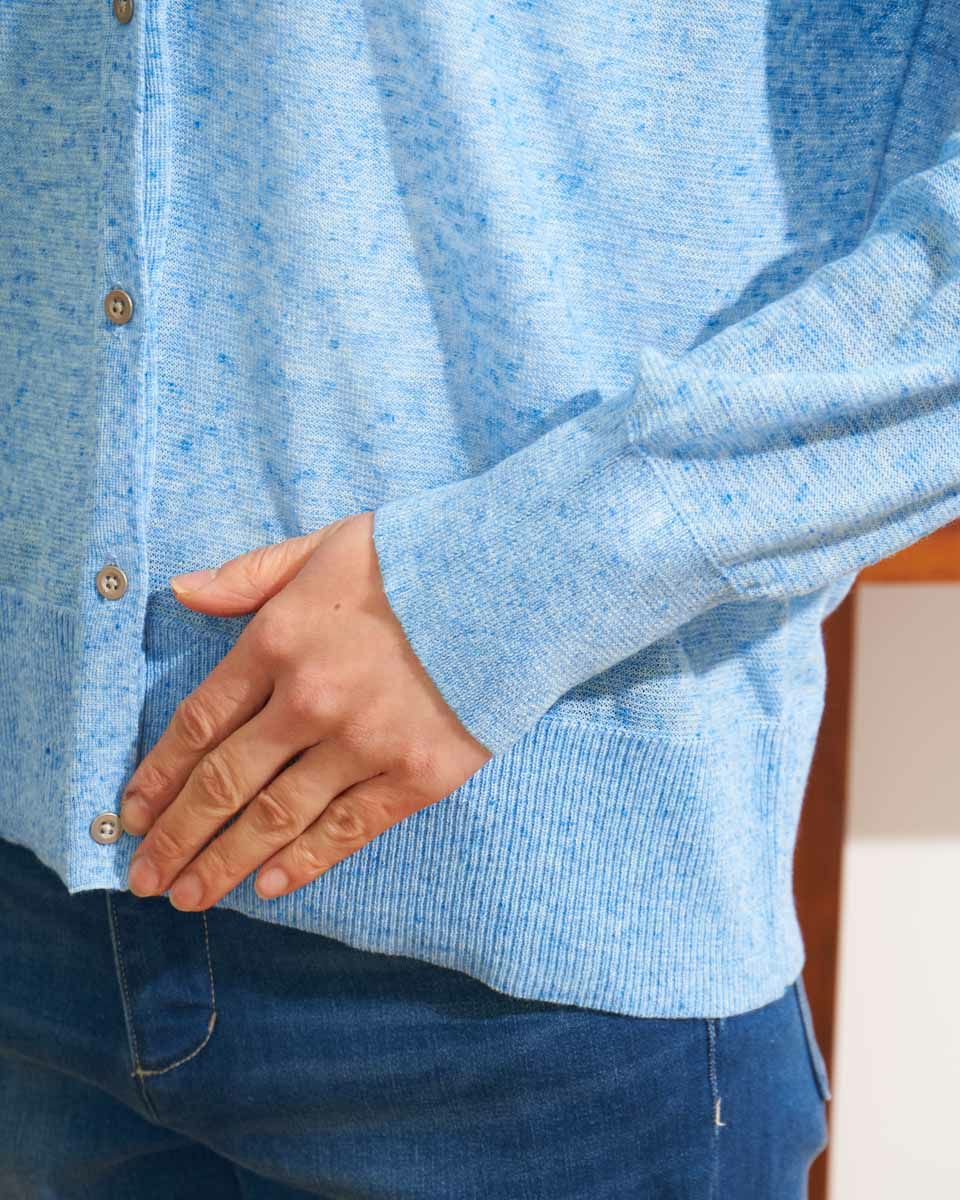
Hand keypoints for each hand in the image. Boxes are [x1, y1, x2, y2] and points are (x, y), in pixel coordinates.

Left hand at [121, 510, 493, 909]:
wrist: (515, 584)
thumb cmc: (415, 560)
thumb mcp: (322, 547)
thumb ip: (249, 576)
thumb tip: (181, 591)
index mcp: (279, 640)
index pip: (200, 721)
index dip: (160, 773)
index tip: (133, 812)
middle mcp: (310, 699)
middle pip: (225, 781)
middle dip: (178, 835)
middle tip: (145, 876)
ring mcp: (364, 743)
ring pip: (277, 817)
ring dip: (225, 862)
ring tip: (189, 897)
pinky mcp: (416, 775)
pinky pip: (348, 829)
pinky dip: (304, 862)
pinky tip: (265, 887)